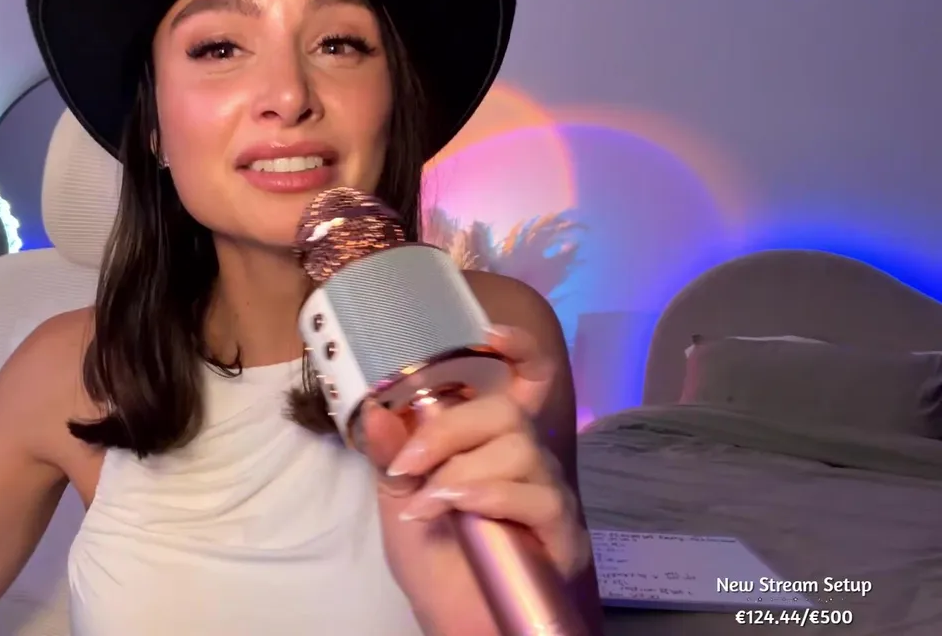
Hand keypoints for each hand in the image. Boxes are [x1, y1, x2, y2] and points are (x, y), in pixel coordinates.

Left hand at [361, 325, 591, 635]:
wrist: (453, 617)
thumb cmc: (433, 558)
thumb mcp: (398, 499)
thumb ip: (392, 455)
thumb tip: (380, 410)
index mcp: (493, 443)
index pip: (525, 382)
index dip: (519, 351)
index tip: (490, 336)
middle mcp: (529, 460)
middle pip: (508, 412)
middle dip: (449, 430)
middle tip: (410, 465)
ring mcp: (550, 495)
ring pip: (519, 449)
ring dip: (460, 471)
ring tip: (426, 502)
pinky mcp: (564, 534)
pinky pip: (536, 495)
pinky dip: (486, 495)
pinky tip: (453, 510)